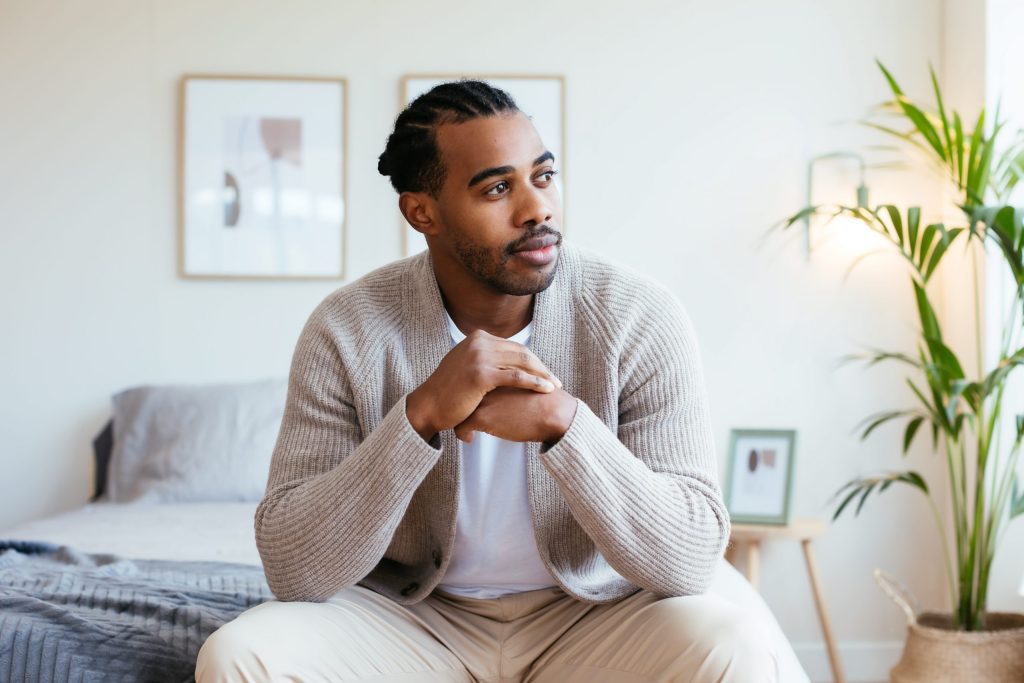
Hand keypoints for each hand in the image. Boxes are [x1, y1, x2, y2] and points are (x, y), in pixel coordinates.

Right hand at [406, 330, 561, 441]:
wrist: (428, 406)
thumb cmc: (448, 392)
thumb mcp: (466, 365)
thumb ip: (484, 359)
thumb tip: (505, 362)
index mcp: (478, 337)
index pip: (513, 346)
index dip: (532, 360)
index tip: (544, 372)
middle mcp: (479, 342)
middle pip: (521, 352)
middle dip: (541, 367)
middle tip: (556, 380)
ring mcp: (480, 356)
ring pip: (522, 362)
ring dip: (543, 374)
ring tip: (555, 386)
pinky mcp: (481, 374)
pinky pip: (516, 377)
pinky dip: (535, 383)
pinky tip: (546, 390)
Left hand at [453, 386, 577, 445]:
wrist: (553, 413)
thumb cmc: (543, 401)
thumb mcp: (523, 383)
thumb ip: (509, 384)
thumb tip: (502, 395)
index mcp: (494, 370)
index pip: (469, 377)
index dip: (468, 391)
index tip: (468, 402)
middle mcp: (484, 381)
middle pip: (460, 391)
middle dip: (460, 404)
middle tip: (461, 414)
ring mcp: (481, 397)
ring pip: (458, 408)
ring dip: (458, 419)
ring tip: (465, 428)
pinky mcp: (482, 415)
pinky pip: (461, 426)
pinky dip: (463, 433)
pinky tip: (469, 438)